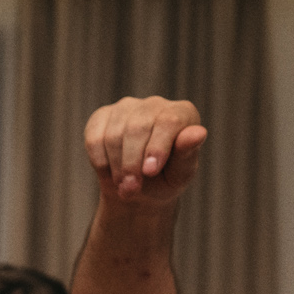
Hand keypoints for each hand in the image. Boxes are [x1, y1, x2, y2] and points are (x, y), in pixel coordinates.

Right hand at [84, 96, 207, 205]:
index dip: (157, 147)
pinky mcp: (102, 116)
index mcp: (182, 113)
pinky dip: (100, 161)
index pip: (168, 121)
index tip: (150, 172)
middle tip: (131, 189)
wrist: (137, 188)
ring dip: (116, 166)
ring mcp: (126, 107)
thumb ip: (188, 154)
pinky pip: (95, 138)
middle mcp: (155, 104)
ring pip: (113, 135)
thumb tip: (199, 133)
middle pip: (137, 128)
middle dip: (132, 163)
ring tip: (124, 186)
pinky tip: (110, 172)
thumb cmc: (165, 179)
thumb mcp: (180, 174)